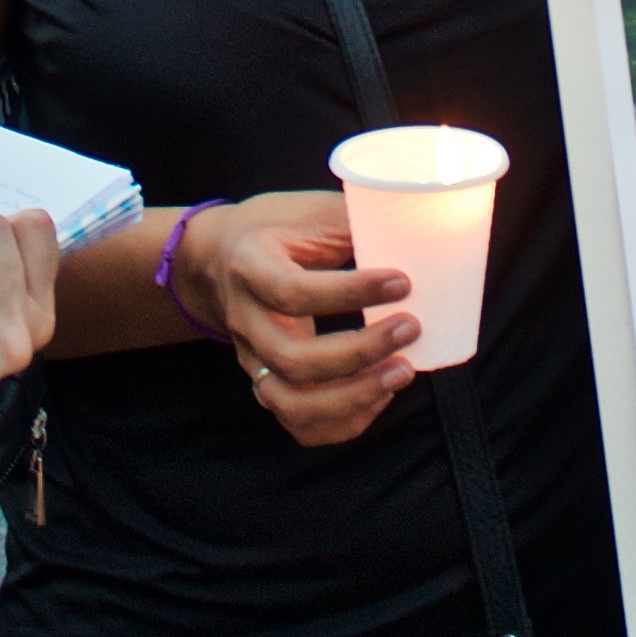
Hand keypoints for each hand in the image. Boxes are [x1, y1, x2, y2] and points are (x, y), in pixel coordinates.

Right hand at [177, 191, 422, 447]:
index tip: (402, 282)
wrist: (219, 258)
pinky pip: (299, 423)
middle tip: (410, 328)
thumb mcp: (308, 213)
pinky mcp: (266, 383)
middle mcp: (245, 320)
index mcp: (250, 266)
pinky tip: (379, 394)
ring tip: (401, 373)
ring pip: (291, 404)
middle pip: (292, 359)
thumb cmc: (275, 229)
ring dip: (352, 398)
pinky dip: (343, 421)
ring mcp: (252, 359)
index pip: (294, 291)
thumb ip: (354, 222)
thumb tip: (416, 228)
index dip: (351, 292)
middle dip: (359, 353)